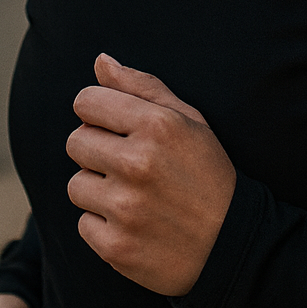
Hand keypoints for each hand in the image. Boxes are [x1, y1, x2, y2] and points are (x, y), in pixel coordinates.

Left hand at [66, 53, 235, 295]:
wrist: (231, 245)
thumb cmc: (207, 174)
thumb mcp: (188, 121)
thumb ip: (142, 86)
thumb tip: (100, 61)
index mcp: (156, 125)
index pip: (86, 102)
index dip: (97, 112)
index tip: (114, 126)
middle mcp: (137, 163)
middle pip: (76, 141)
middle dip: (96, 149)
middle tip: (126, 163)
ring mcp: (126, 208)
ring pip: (75, 185)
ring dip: (97, 189)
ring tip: (132, 194)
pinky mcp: (116, 247)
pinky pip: (84, 223)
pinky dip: (103, 224)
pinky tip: (133, 223)